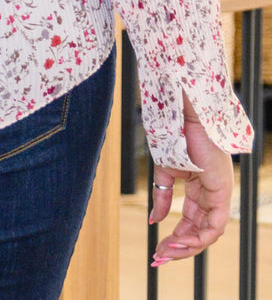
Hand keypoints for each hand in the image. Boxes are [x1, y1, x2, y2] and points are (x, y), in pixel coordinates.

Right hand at [150, 94, 233, 265]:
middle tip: (159, 259)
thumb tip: (154, 221)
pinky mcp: (222, 192)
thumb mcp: (165, 172)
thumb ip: (162, 197)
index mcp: (199, 188)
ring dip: (187, 247)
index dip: (175, 238)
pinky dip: (198, 238)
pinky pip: (214, 226)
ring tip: (166, 254)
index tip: (158, 249)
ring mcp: (219, 194)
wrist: (182, 116)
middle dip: (179, 248)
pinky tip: (178, 242)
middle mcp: (212, 194)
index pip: (190, 221)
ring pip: (208, 233)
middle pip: (199, 231)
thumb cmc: (175, 136)